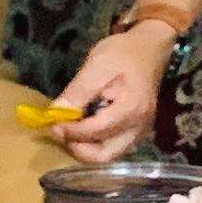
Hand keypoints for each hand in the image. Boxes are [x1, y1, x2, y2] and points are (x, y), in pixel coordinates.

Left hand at [42, 25, 169, 167]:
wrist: (149, 47)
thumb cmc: (124, 53)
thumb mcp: (98, 65)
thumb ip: (78, 91)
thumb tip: (55, 113)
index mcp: (130, 109)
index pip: (95, 131)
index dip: (71, 131)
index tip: (52, 123)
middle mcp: (138, 127)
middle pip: (104, 155)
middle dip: (78, 148)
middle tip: (61, 132)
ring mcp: (139, 131)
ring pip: (108, 155)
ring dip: (86, 148)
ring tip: (71, 131)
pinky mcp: (135, 131)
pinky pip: (113, 147)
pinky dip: (95, 144)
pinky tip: (84, 128)